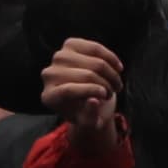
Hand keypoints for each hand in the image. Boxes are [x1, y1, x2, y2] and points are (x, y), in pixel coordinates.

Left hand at [41, 36, 124, 154]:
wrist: (86, 96)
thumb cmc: (87, 113)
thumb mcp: (90, 123)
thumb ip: (90, 117)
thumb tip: (93, 101)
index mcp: (49, 97)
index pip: (68, 90)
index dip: (90, 91)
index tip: (105, 95)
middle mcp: (49, 75)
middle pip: (84, 75)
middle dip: (106, 84)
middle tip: (114, 93)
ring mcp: (58, 57)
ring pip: (93, 61)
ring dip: (111, 73)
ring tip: (116, 84)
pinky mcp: (69, 45)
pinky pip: (94, 48)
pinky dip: (110, 58)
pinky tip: (118, 68)